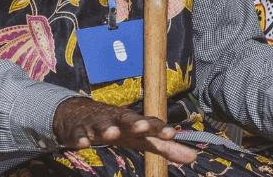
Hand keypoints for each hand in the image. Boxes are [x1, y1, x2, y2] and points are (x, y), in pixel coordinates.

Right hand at [53, 97, 196, 164]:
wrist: (81, 114)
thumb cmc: (120, 129)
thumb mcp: (142, 139)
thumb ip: (165, 148)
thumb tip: (194, 158)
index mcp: (135, 124)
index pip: (150, 124)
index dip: (160, 129)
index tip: (170, 134)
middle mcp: (118, 121)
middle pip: (128, 119)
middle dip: (136, 123)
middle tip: (143, 127)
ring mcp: (98, 124)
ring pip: (103, 125)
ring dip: (108, 129)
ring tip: (112, 134)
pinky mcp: (78, 131)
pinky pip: (78, 135)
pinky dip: (80, 138)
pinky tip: (83, 143)